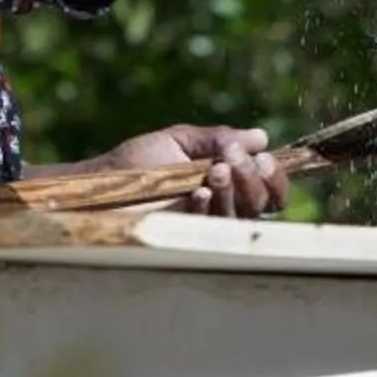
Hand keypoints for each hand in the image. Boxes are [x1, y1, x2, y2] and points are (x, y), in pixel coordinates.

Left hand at [101, 123, 289, 217]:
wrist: (101, 185)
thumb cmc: (136, 163)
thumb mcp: (181, 141)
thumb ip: (220, 138)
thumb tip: (261, 137)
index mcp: (228, 183)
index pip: (269, 188)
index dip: (274, 176)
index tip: (262, 157)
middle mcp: (223, 207)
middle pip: (264, 204)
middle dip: (254, 179)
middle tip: (232, 159)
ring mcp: (205, 226)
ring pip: (241, 216)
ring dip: (234, 190)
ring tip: (214, 169)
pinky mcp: (186, 239)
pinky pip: (212, 228)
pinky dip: (209, 208)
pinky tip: (198, 192)